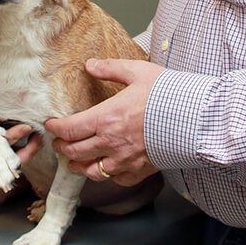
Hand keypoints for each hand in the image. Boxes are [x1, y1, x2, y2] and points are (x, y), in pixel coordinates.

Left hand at [44, 58, 162, 185]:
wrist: (195, 118)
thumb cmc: (168, 94)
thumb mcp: (137, 71)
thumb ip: (110, 68)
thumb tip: (90, 64)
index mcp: (106, 118)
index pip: (69, 129)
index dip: (55, 128)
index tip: (50, 125)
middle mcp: (111, 143)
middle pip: (74, 152)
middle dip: (62, 147)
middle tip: (59, 142)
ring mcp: (124, 161)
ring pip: (90, 171)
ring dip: (78, 165)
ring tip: (74, 160)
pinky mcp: (139, 171)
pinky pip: (116, 180)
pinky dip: (106, 175)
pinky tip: (105, 168)